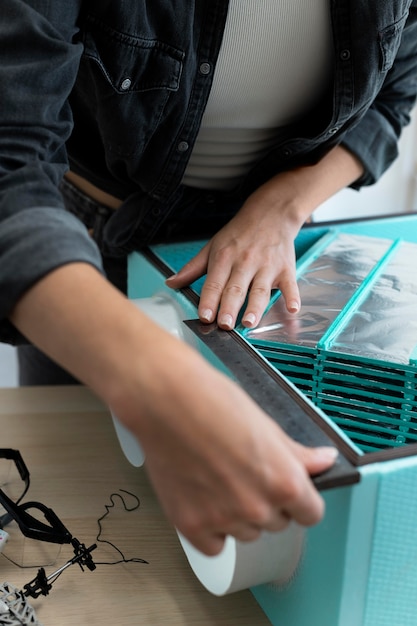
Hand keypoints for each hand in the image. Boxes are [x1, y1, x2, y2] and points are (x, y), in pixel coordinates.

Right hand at [119, 338, 337, 555]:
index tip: (291, 492)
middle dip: (267, 503)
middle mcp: (257, 507)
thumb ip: (297, 453)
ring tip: (220, 479)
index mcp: (284, 482)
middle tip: (245, 473)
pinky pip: (214, 545)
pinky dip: (212, 529)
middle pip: (277, 523)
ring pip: (246, 534)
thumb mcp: (266, 423)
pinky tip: (205, 498)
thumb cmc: (212, 402)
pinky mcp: (191, 526)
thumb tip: (324, 461)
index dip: (301, 500)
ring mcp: (224, 520)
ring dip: (239, 516)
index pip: (311, 514)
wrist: (166, 400)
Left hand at [166, 146, 364, 329]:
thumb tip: (171, 283)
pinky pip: (290, 286)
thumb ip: (192, 268)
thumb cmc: (239, 233)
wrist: (271, 213)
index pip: (214, 282)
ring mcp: (267, 267)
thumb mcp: (212, 246)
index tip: (204, 316)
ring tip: (248, 323)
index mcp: (224, 258)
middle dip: (229, 308)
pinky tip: (292, 309)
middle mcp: (245, 263)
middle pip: (236, 289)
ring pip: (259, 290)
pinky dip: (293, 297)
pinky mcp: (286, 269)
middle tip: (224, 325)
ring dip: (255, 307)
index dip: (208, 300)